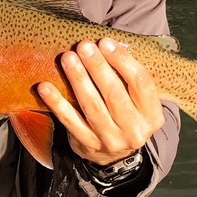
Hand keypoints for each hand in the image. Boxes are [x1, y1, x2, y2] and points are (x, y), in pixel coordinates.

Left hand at [37, 38, 163, 164]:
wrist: (114, 154)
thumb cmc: (124, 112)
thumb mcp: (136, 99)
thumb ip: (125, 75)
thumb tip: (105, 44)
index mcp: (151, 115)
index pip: (141, 83)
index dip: (123, 60)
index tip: (105, 42)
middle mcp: (134, 130)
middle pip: (114, 94)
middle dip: (97, 67)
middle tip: (84, 46)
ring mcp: (111, 140)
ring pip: (92, 106)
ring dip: (78, 80)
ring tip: (67, 58)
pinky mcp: (88, 144)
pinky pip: (69, 121)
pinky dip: (56, 103)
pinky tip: (45, 86)